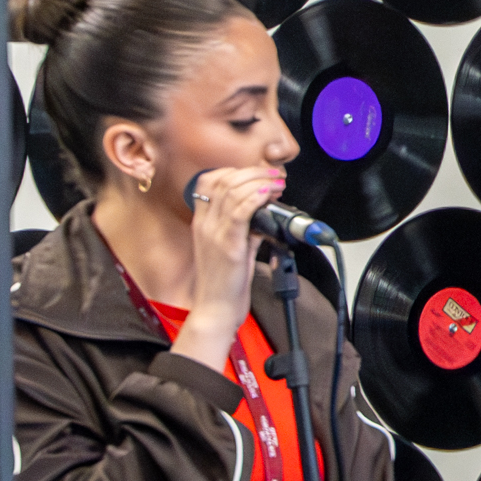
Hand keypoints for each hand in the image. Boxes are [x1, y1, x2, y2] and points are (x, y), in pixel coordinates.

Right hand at [169, 165, 284, 373]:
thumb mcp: (235, 248)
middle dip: (253, 172)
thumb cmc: (224, 283)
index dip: (234, 171)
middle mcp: (204, 224)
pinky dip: (256, 198)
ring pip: (233, 191)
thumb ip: (247, 229)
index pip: (209, 181)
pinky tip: (268, 195)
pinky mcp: (228, 246)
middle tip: (274, 176)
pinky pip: (239, 212)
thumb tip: (264, 214)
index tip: (257, 175)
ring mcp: (214, 234)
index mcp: (202, 222)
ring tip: (278, 184)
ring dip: (260, 182)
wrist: (215, 310)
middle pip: (223, 180)